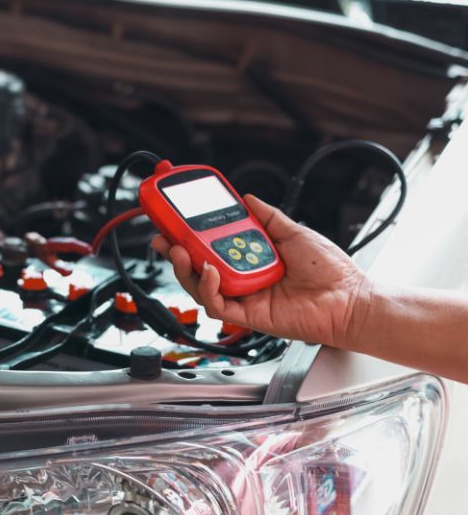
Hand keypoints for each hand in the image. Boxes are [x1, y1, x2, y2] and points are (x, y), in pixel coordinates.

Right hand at [152, 195, 373, 348]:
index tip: (174, 220)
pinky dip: (209, 288)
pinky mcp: (249, 317)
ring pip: (201, 287)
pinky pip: (218, 305)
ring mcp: (244, 298)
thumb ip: (267, 217)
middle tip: (164, 236)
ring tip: (180, 251)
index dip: (189, 236)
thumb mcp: (294, 232)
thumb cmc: (330, 271)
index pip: (211, 247)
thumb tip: (246, 198)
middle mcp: (243, 279)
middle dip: (175, 252)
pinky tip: (212, 271)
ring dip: (186, 269)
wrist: (350, 299)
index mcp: (250, 259)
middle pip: (198, 268)